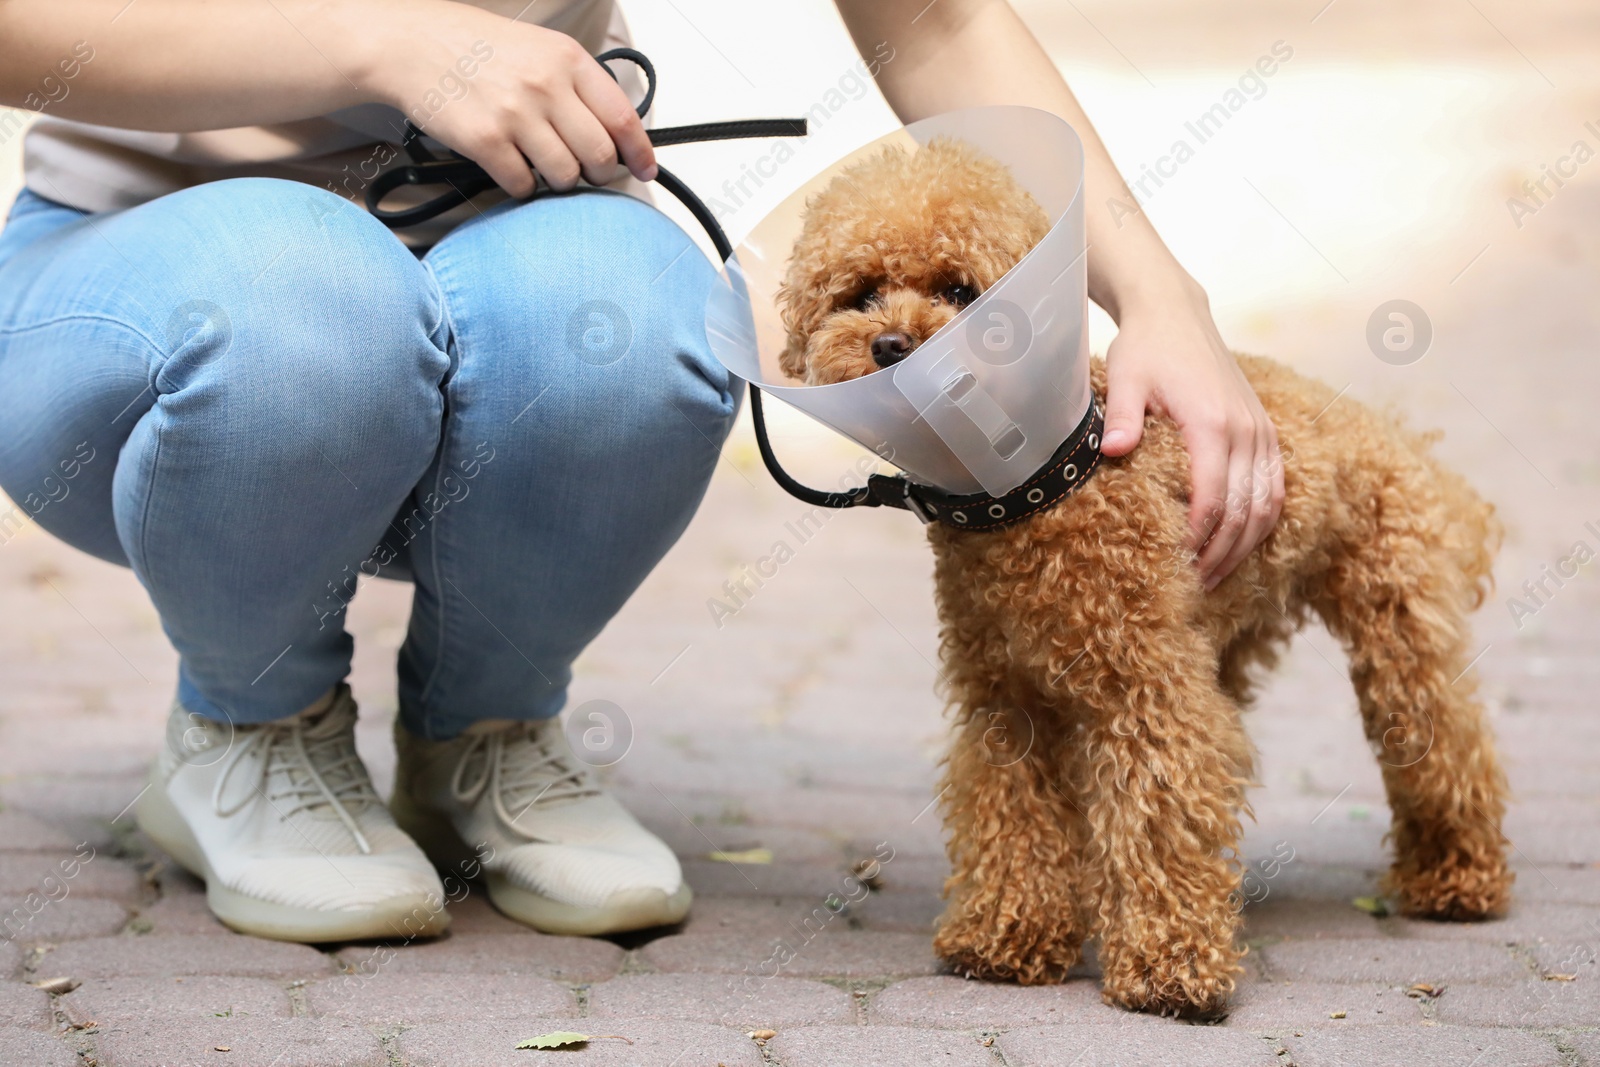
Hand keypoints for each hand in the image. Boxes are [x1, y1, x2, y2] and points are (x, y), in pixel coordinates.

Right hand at [362, 1, 655, 196]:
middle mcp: (546, 85)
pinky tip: (511, 166)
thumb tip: (615, 133)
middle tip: (585, 171)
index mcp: (567, 59)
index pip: (623, 117)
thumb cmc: (475, 47)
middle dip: (599, 174)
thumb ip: (578, 86)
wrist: (411, 44)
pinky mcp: (485, 141)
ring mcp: (515, 114)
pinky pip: (524, 186)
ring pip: (565, 177)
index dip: (640, 153)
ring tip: (542, 164)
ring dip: (560, 182)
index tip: (645, 170)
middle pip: (600, 156)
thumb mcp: (539, 48)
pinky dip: (523, 186)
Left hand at [1098, 276, 1283, 589]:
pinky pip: (1275, 488)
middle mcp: (1245, 430)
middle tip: (1192, 586)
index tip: (1175, 568)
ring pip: (1266, 506)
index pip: (1212, 498)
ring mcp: (1260, 432)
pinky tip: (1239, 547)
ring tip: (1214, 577)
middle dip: (1219, 555)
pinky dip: (1261, 523)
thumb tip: (1112, 452)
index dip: (1196, 540)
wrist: (1176, 315)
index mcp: (1211, 423)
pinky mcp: (1264, 433)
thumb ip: (1120, 417)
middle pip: (1243, 512)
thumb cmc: (1145, 349)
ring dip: (1244, 548)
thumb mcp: (1124, 378)